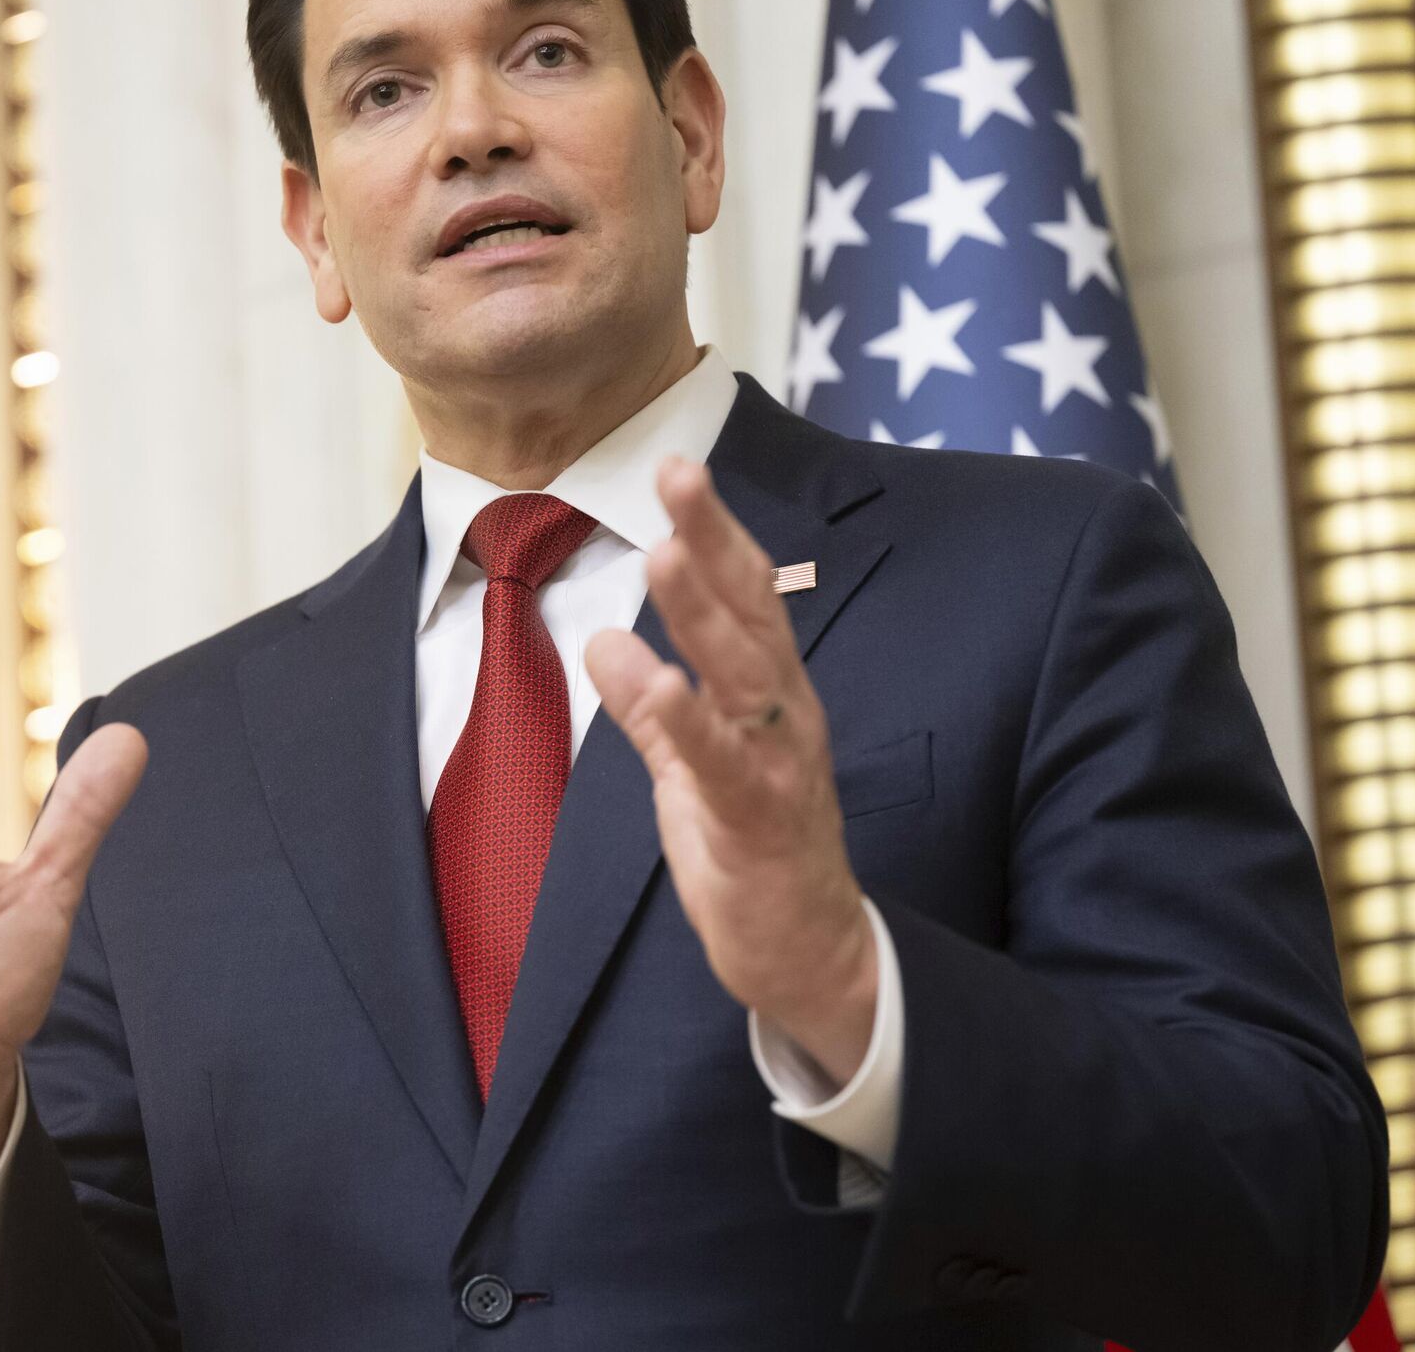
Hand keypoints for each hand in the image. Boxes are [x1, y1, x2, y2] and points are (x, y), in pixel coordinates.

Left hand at [585, 457, 877, 1084]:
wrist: (807, 949)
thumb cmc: (754, 847)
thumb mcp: (696, 767)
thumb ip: (656, 709)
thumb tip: (606, 641)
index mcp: (772, 691)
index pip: (749, 594)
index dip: (715, 530)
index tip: (678, 466)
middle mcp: (786, 712)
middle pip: (753, 610)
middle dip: (713, 539)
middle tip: (678, 471)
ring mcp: (778, 762)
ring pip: (743, 673)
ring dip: (701, 611)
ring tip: (658, 554)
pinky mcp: (759, 818)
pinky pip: (722, 760)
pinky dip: (685, 716)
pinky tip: (649, 674)